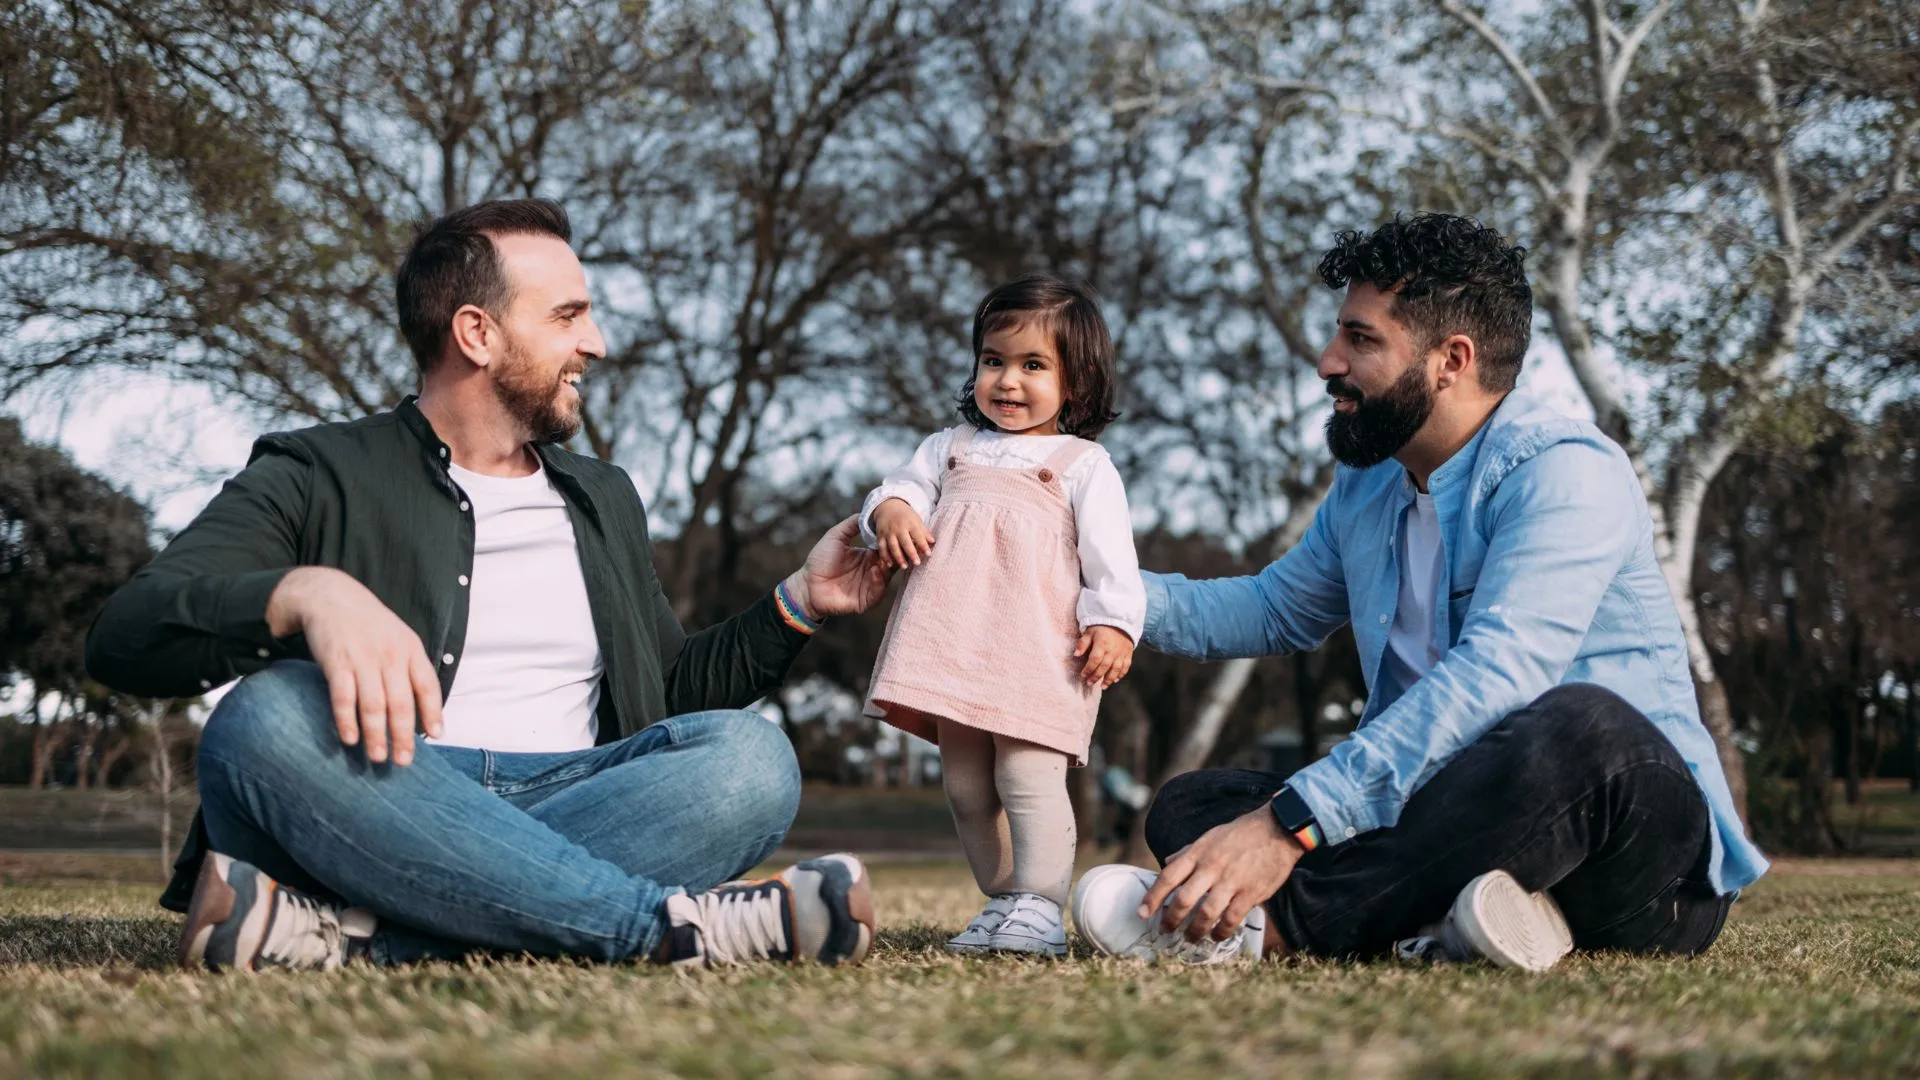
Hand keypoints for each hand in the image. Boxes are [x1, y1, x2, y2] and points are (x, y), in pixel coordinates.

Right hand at [266, 567, 443, 765]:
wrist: (330, 596)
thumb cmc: (369, 624)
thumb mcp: (399, 637)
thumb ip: (410, 668)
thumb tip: (424, 709)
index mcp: (410, 649)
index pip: (428, 686)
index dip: (433, 712)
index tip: (435, 736)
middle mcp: (391, 655)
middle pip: (402, 703)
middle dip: (403, 736)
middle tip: (403, 761)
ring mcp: (363, 659)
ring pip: (374, 705)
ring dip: (376, 736)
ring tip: (378, 757)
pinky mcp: (337, 662)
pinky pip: (344, 697)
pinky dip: (347, 721)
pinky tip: (350, 739)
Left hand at [784, 515, 894, 619]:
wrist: (807, 584)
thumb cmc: (819, 559)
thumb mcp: (836, 536)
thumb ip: (852, 524)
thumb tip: (869, 511)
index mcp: (867, 557)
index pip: (885, 548)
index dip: (891, 541)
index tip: (894, 532)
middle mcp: (871, 571)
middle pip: (891, 563)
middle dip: (894, 555)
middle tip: (896, 546)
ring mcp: (869, 586)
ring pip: (887, 577)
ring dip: (888, 568)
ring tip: (885, 559)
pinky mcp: (865, 601)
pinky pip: (878, 592)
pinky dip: (879, 582)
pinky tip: (875, 571)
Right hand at [870, 498, 933, 569]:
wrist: (888, 507)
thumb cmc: (906, 516)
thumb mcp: (916, 520)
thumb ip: (924, 531)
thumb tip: (933, 542)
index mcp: (910, 523)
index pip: (918, 534)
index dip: (923, 544)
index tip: (928, 554)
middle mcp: (898, 528)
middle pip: (905, 542)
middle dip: (911, 553)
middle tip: (917, 563)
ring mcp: (888, 532)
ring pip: (892, 546)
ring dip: (898, 557)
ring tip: (904, 566)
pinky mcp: (880, 536)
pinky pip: (882, 548)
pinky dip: (885, 556)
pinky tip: (890, 564)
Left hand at [1074, 625, 1134, 687]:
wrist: (1120, 621)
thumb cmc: (1102, 627)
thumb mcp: (1090, 631)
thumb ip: (1083, 643)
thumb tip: (1075, 654)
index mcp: (1102, 644)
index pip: (1094, 660)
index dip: (1088, 669)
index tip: (1082, 675)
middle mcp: (1112, 651)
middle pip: (1104, 667)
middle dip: (1096, 677)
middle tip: (1089, 683)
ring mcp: (1121, 653)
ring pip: (1116, 669)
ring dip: (1109, 679)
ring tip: (1102, 686)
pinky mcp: (1128, 654)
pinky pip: (1126, 666)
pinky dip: (1121, 674)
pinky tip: (1115, 680)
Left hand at [1139, 804, 1303, 942]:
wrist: (1276, 830)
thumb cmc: (1240, 834)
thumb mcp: (1209, 837)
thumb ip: (1187, 853)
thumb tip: (1167, 864)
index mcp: (1198, 853)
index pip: (1168, 877)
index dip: (1152, 897)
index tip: (1143, 913)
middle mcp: (1211, 868)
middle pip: (1184, 900)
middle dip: (1171, 920)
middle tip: (1166, 930)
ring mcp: (1231, 881)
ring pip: (1206, 913)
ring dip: (1195, 931)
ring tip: (1190, 938)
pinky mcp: (1251, 893)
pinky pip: (1231, 918)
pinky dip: (1221, 931)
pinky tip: (1216, 936)